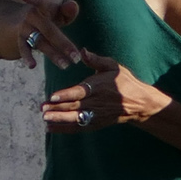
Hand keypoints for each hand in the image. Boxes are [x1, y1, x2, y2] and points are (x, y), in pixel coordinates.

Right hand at [0, 0, 84, 68]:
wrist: (26, 15)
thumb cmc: (51, 9)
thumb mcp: (60, 5)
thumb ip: (68, 7)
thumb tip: (73, 6)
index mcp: (43, 4)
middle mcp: (31, 15)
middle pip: (49, 30)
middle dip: (63, 44)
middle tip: (76, 58)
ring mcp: (25, 27)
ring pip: (39, 42)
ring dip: (53, 54)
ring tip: (65, 65)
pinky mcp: (21, 39)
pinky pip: (23, 48)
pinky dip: (27, 57)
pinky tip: (32, 66)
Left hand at [40, 51, 163, 131]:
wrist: (139, 103)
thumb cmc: (125, 81)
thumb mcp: (113, 66)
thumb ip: (95, 60)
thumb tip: (82, 50)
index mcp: (99, 87)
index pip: (80, 92)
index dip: (66, 95)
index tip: (53, 96)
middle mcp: (97, 102)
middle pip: (74, 106)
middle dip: (57, 108)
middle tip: (42, 108)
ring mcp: (96, 115)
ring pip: (75, 119)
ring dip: (59, 119)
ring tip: (45, 118)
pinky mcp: (96, 124)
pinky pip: (78, 127)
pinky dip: (64, 129)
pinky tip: (50, 128)